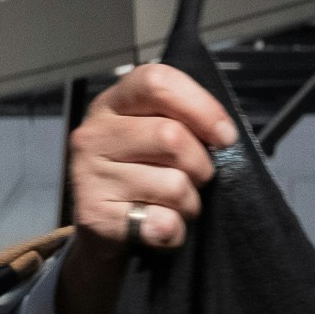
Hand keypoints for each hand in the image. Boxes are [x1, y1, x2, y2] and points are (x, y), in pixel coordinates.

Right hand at [55, 65, 236, 313]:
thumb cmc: (143, 174)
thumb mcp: (156, 136)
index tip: (225, 136)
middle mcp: (94, 134)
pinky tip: (159, 225)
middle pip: (171, 137)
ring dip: (190, 203)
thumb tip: (224, 135)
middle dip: (201, 165)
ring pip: (173, 185)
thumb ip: (184, 122)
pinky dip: (175, 231)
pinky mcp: (94, 216)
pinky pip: (162, 222)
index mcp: (113, 103)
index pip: (157, 82)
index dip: (202, 107)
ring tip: (174, 204)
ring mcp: (89, 175)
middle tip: (196, 179)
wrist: (104, 230)